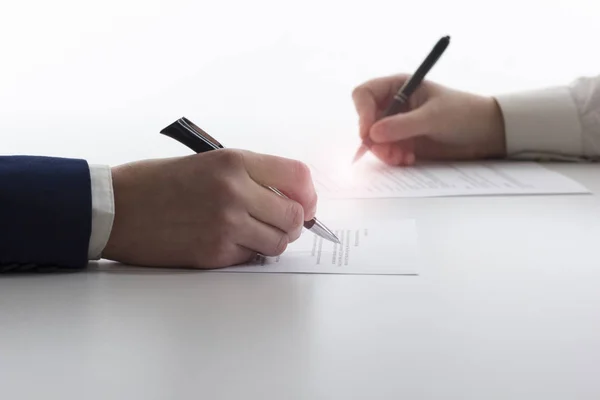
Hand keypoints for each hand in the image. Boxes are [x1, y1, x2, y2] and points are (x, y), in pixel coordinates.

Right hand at [102, 149, 316, 268]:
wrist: (114, 207)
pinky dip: (248, 252)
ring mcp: (226, 224)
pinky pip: (251, 257)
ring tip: (255, 233)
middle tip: (281, 223)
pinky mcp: (214, 253)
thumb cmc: (156, 182)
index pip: (298, 176)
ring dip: (273, 240)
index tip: (305, 203)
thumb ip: (250, 176)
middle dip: (295, 222)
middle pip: (295, 214)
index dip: (308, 193)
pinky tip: (229, 242)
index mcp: (234, 162)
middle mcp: (235, 191)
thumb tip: (288, 197)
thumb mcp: (207, 162)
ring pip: (279, 241)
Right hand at [352, 74, 506, 164]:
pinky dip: (392, 158)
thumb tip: (372, 133)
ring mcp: (397, 125)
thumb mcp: (433, 117)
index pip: (365, 95)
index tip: (368, 133)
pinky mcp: (403, 142)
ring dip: (383, 152)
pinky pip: (386, 152)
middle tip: (387, 153)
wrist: (485, 134)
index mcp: (398, 86)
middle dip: (373, 139)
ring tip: (402, 158)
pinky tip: (408, 160)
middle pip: (366, 121)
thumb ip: (402, 125)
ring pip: (374, 140)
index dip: (362, 113)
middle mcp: (394, 104)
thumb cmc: (463, 114)